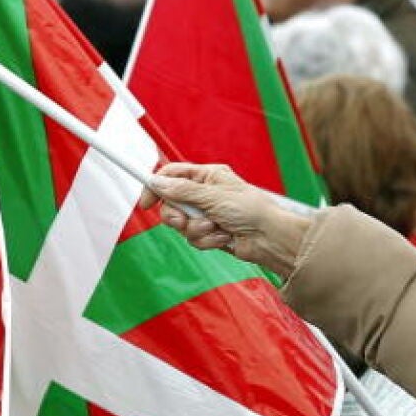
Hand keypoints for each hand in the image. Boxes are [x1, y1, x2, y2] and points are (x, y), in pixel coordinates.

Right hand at [141, 162, 314, 277]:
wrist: (270, 238)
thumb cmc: (251, 210)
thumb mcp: (214, 196)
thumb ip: (183, 191)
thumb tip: (157, 183)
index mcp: (207, 176)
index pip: (172, 175)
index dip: (156, 187)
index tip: (146, 203)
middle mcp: (205, 194)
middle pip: (171, 203)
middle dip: (176, 216)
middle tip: (184, 221)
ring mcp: (207, 214)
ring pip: (182, 225)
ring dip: (197, 230)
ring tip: (215, 228)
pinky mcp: (211, 233)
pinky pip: (194, 238)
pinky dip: (207, 240)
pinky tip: (225, 238)